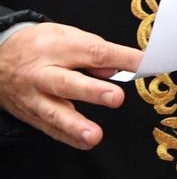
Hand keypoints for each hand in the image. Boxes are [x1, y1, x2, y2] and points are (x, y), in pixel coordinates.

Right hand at [0, 23, 139, 149]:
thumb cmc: (39, 46)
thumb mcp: (65, 35)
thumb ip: (93, 50)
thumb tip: (117, 68)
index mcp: (57, 47)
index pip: (94, 52)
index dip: (121, 59)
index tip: (145, 64)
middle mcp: (42, 73)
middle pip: (67, 83)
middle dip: (92, 92)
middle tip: (116, 98)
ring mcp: (33, 96)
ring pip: (53, 112)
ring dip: (75, 125)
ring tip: (95, 136)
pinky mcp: (29, 114)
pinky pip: (48, 128)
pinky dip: (67, 137)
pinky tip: (86, 143)